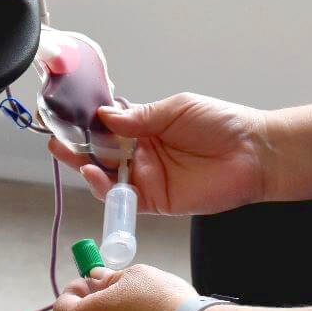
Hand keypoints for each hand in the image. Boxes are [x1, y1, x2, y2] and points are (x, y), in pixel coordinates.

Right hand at [48, 93, 269, 215]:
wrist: (254, 154)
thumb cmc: (221, 124)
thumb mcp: (176, 109)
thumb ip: (139, 118)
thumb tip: (105, 116)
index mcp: (147, 127)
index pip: (109, 126)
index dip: (88, 123)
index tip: (66, 117)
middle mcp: (143, 153)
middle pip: (103, 152)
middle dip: (79, 147)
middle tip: (56, 140)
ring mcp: (149, 178)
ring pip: (109, 176)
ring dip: (86, 167)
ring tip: (68, 155)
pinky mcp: (157, 201)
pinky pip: (125, 199)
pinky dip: (107, 189)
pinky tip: (95, 175)